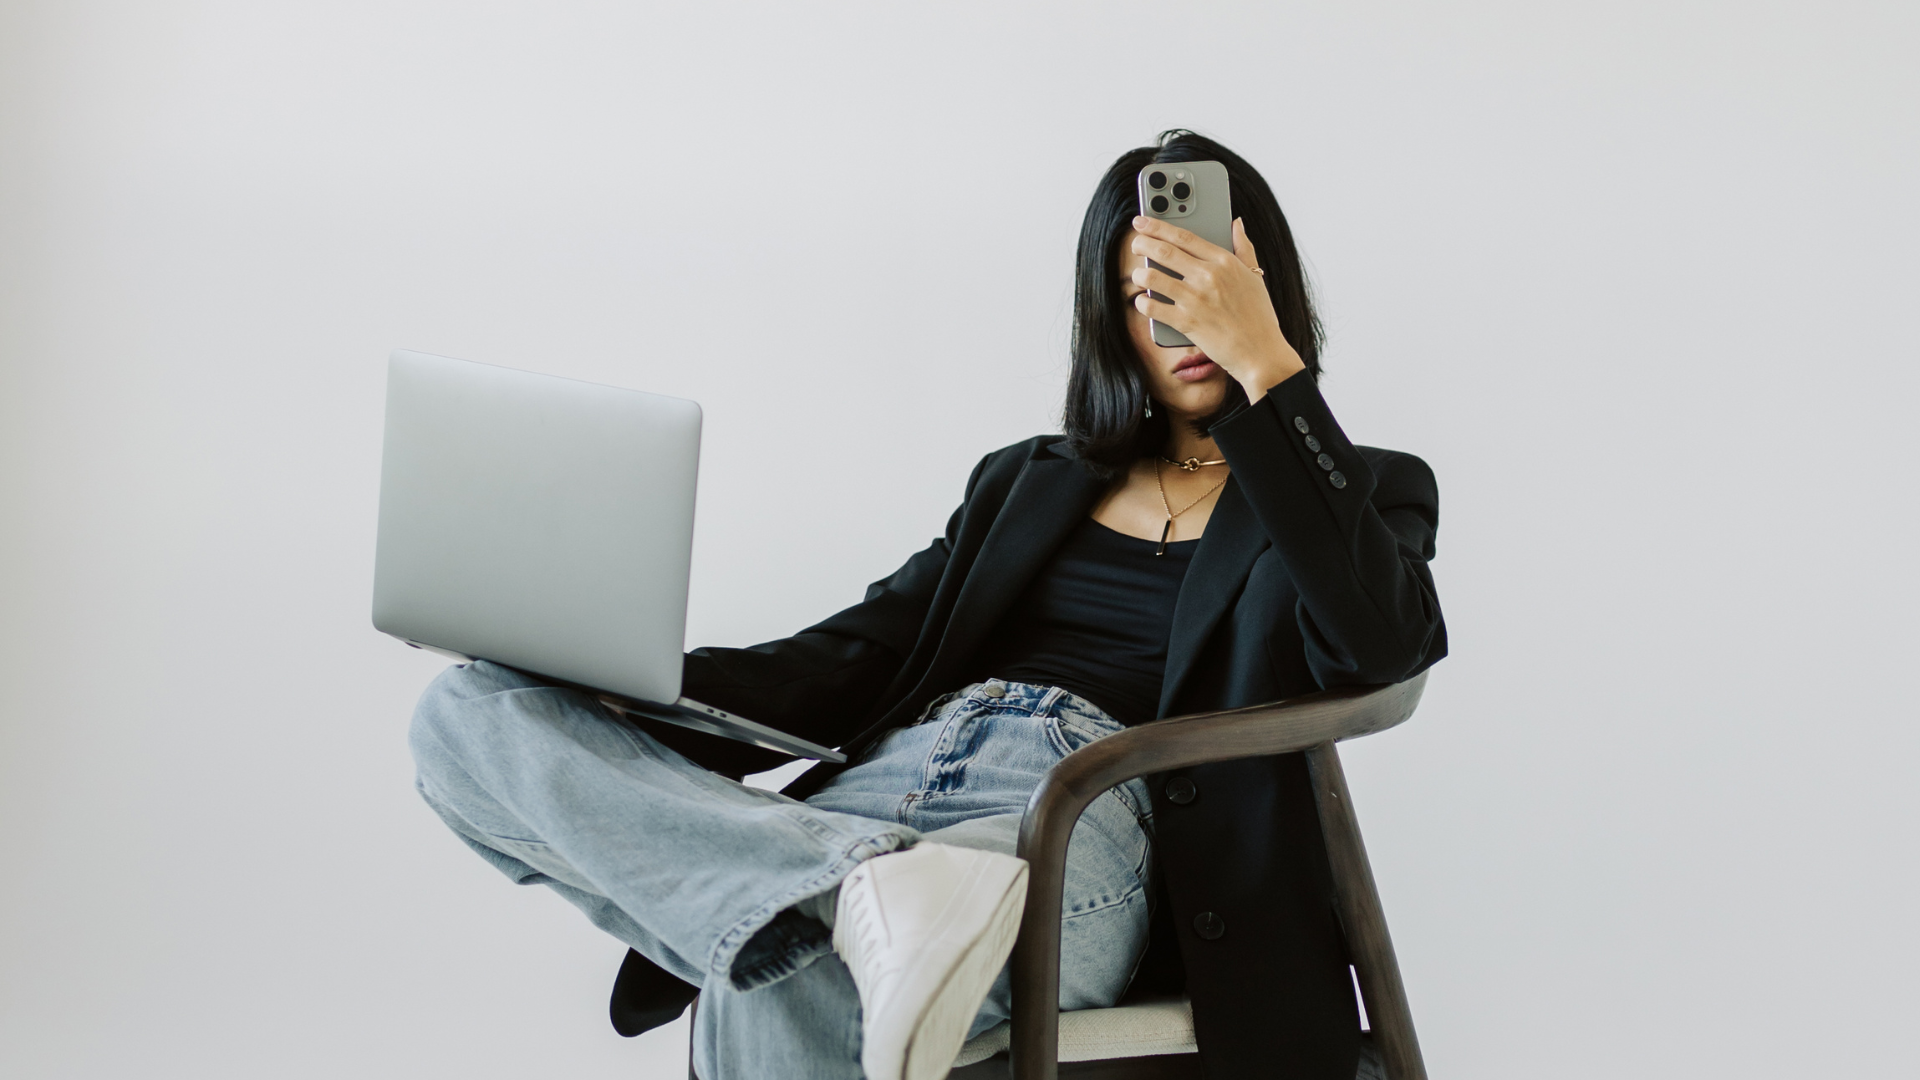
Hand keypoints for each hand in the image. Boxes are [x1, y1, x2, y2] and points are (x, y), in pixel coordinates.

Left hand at [1130, 215, 1305, 401]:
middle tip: (1135, 243)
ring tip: (1138, 274)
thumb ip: (1244, 247)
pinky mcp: (1186, 322)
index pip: (1184, 236)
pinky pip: (1153, 308)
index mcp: (1224, 261)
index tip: (1142, 221)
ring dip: (1139, 274)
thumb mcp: (1255, 276)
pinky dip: (1143, 303)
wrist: (1260, 352)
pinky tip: (1143, 301)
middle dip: (1142, 244)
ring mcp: (1195, 299)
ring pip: (1153, 277)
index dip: (1158, 226)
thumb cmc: (1259, 316)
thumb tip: (1237, 223)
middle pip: (1164, 252)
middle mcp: (1208, 276)